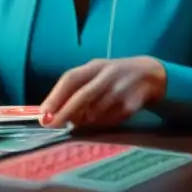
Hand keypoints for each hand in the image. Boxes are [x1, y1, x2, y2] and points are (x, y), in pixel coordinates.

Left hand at [40, 57, 166, 128]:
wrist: (149, 75)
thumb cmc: (112, 76)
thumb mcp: (95, 73)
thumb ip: (77, 88)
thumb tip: (53, 111)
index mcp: (95, 66)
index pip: (71, 79)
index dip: (55, 96)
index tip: (43, 114)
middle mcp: (107, 75)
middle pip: (83, 95)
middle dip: (65, 112)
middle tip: (51, 126)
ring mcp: (121, 90)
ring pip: (95, 112)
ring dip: (83, 122)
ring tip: (79, 123)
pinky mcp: (131, 105)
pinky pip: (110, 121)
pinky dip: (100, 124)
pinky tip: (100, 122)